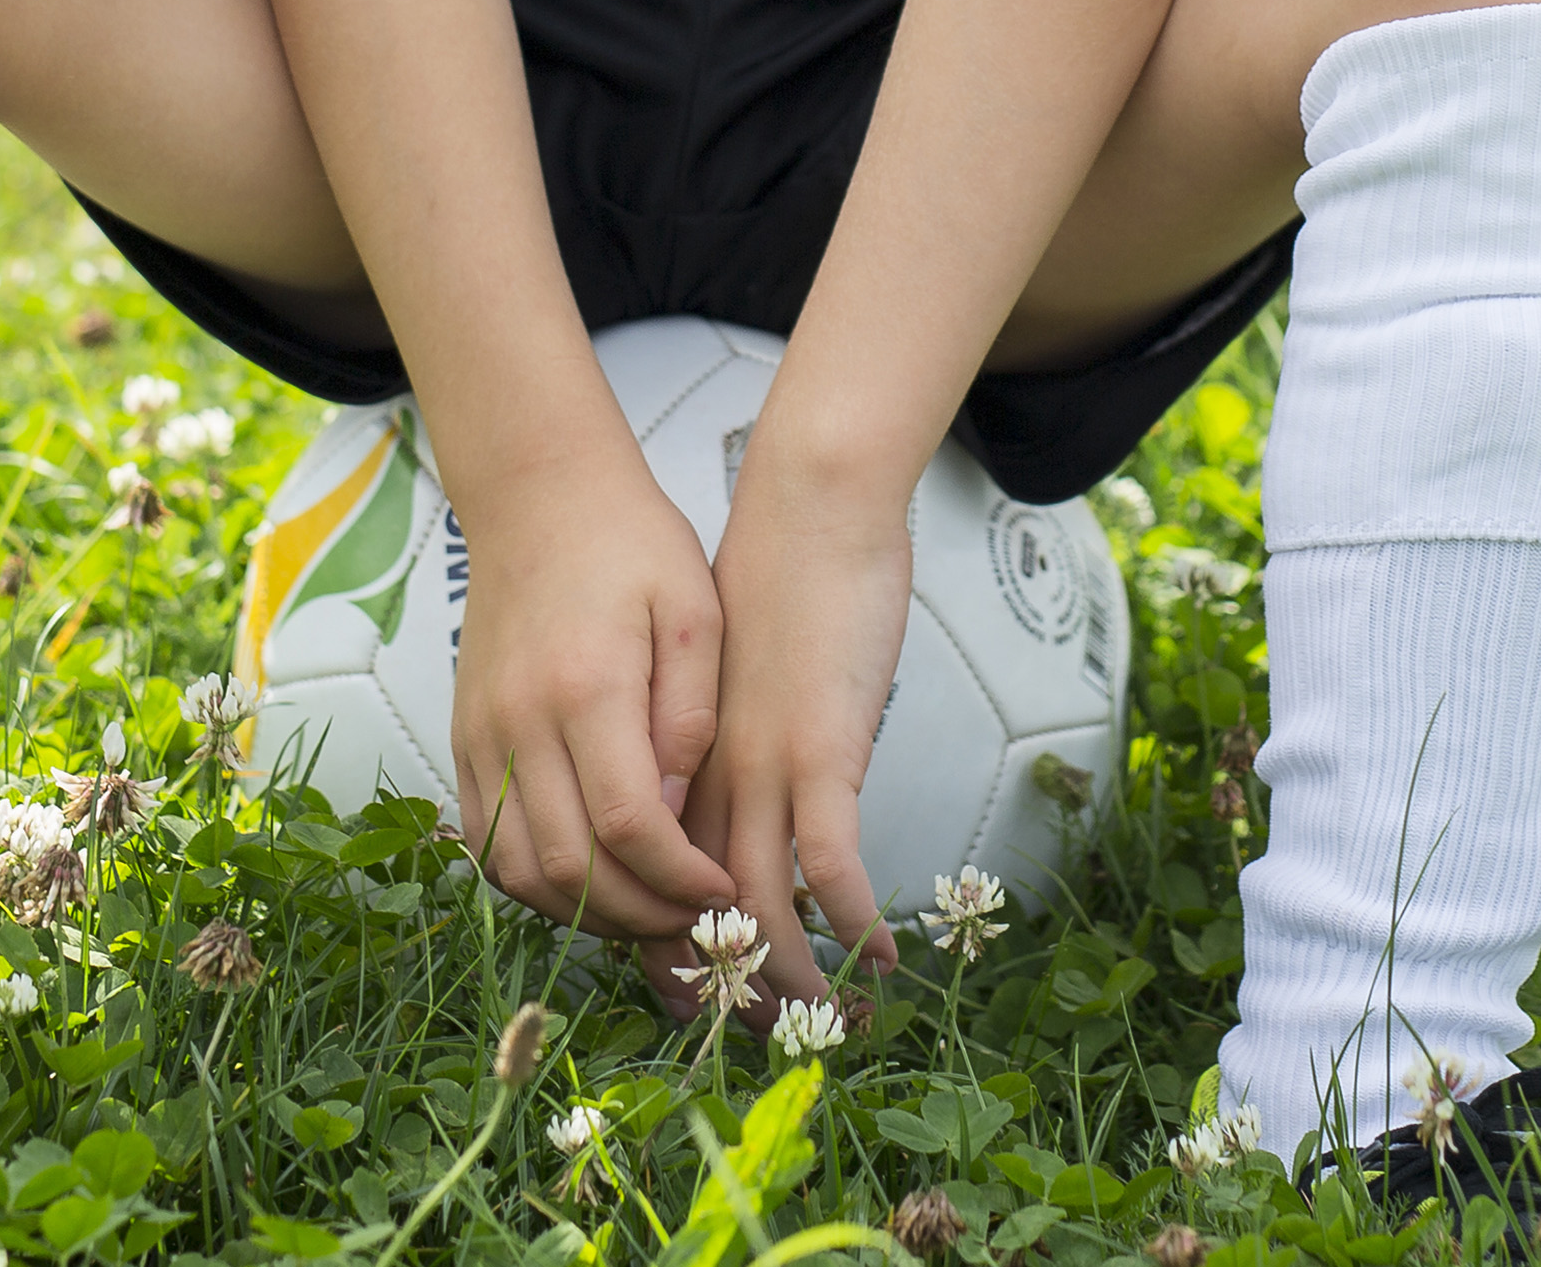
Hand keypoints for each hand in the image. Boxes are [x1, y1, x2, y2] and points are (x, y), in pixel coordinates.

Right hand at [445, 451, 739, 943]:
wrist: (538, 495)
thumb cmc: (631, 545)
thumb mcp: (695, 608)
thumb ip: (692, 712)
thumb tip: (681, 805)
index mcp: (588, 687)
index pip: (630, 825)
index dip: (680, 879)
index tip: (724, 890)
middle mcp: (521, 722)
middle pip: (571, 866)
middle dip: (641, 913)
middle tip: (694, 918)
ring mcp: (482, 735)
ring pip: (520, 871)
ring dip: (586, 911)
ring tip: (647, 907)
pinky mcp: (464, 741)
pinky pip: (487, 843)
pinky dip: (535, 882)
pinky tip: (590, 878)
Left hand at [680, 447, 915, 1006]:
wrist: (806, 508)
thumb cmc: (769, 585)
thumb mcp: (718, 679)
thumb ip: (707, 743)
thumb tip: (713, 808)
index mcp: (676, 763)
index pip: (655, 883)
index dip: (674, 952)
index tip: (703, 1000)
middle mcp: (706, 779)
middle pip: (697, 912)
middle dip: (729, 985)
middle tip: (763, 1033)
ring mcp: (761, 768)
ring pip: (758, 905)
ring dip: (793, 974)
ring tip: (827, 1014)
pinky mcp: (820, 751)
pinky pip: (830, 862)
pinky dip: (854, 918)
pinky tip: (886, 951)